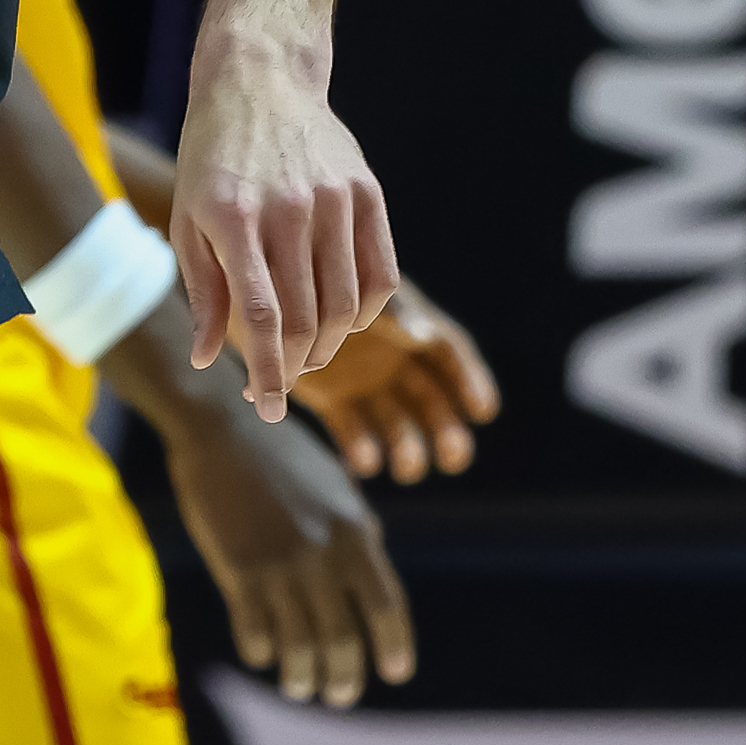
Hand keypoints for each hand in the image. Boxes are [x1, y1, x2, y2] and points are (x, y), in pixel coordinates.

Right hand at [166, 404, 414, 707]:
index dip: (394, 649)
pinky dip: (260, 652)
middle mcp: (323, 555)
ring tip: (299, 687)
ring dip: (301, 678)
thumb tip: (371, 587)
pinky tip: (260, 654)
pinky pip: (254, 632)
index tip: (394, 674)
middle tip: (337, 695)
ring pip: (299, 648)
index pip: (388, 609)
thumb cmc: (281, 454)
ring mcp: (279, 563)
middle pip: (344, 641)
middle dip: (343, 679)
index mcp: (356, 534)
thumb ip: (357, 537)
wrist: (220, 427)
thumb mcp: (337, 490)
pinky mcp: (237, 568)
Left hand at [171, 38, 393, 422]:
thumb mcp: (187, 220)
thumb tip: (207, 359)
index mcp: (233, 218)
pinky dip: (366, 313)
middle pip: (308, 319)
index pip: (262, 317)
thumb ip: (203, 291)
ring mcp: (335, 200)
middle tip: (281, 386)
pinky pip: (381, 275)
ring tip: (307, 356)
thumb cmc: (211, 159)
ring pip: (347, 305)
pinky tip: (343, 322)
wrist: (259, 81)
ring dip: (330, 346)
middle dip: (295, 367)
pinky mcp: (369, 194)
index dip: (267, 373)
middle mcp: (289, 210)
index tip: (265, 410)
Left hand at [293, 278, 500, 483]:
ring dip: (407, 449)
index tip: (483, 411)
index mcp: (406, 321)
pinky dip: (360, 449)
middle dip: (446, 430)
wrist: (262, 288)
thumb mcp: (353, 285)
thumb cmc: (312, 274)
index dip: (470, 382)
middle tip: (454, 458)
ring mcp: (362, 380)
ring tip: (406, 469)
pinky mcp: (330, 399)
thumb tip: (419, 333)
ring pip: (397, 422)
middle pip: (432, 399)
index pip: (450, 354)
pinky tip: (363, 461)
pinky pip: (352, 430)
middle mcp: (391, 356)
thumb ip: (387, 309)